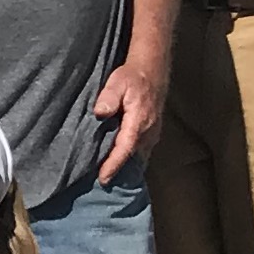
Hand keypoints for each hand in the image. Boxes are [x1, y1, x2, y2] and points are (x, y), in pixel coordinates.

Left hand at [91, 54, 169, 184]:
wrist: (152, 71)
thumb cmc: (132, 77)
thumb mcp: (116, 82)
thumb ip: (108, 97)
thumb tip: (100, 112)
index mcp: (138, 121)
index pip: (125, 148)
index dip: (114, 164)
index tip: (103, 178)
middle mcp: (148, 131)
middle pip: (131, 156)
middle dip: (117, 170)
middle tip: (101, 182)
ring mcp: (152, 133)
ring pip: (138, 155)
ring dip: (125, 165)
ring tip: (109, 176)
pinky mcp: (153, 132)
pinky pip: (142, 150)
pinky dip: (132, 158)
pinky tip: (121, 162)